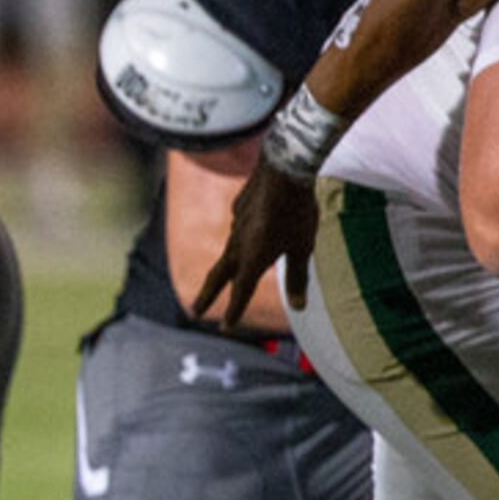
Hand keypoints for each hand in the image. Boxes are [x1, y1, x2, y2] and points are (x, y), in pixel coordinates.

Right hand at [195, 162, 318, 326]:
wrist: (284, 170)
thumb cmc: (297, 212)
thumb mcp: (302, 248)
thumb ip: (298, 278)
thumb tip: (299, 306)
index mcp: (251, 260)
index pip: (240, 293)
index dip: (233, 312)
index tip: (225, 328)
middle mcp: (237, 247)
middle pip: (217, 277)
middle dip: (207, 296)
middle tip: (195, 311)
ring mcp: (235, 226)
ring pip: (229, 251)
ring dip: (229, 265)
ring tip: (233, 271)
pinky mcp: (238, 209)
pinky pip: (239, 228)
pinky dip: (243, 236)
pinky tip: (254, 228)